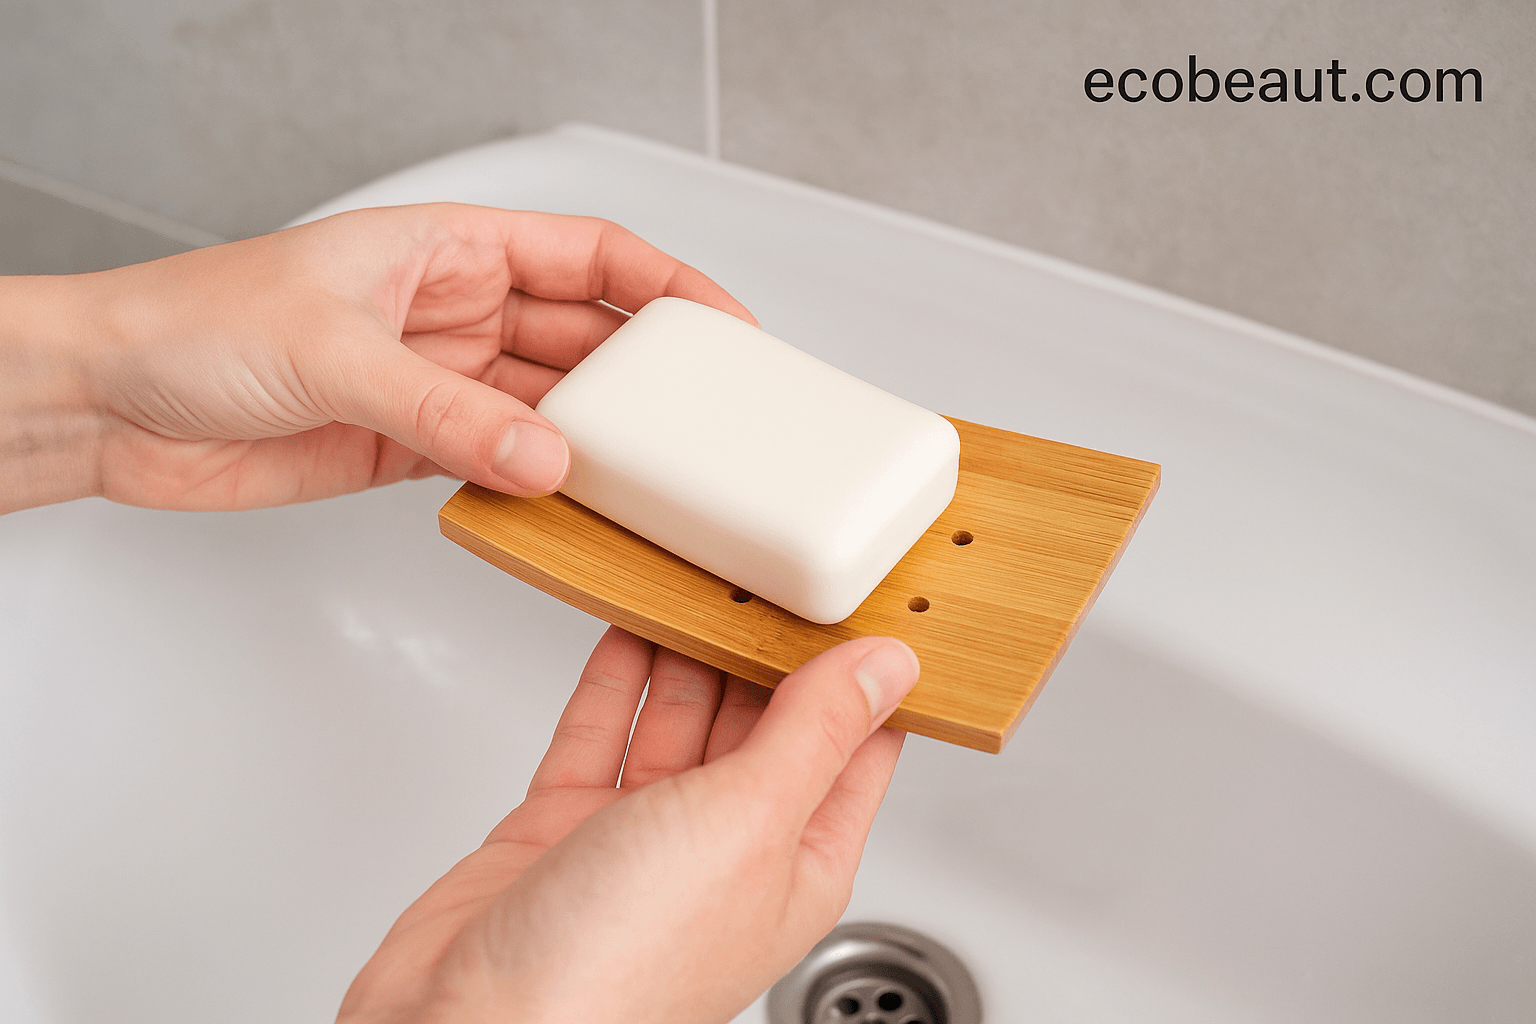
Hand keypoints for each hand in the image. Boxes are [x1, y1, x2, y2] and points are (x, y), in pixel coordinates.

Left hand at [0, 204, 752, 512]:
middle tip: (701, 423)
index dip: (668, 286)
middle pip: (584, 339)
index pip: (590, 256)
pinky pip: (502, 465)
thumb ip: (446, 412)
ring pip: (549, 411)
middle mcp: (454, 312)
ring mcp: (438, 383)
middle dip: (645, 377)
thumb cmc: (193, 326)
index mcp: (448, 249)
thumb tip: (546, 459)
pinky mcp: (413, 448)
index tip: (725, 329)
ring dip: (595, 443)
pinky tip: (570, 508)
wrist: (110, 405)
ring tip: (648, 478)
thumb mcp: (334, 354)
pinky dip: (540, 488)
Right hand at [337, 627, 920, 1023]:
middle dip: (765, 643)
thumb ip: (814, 734)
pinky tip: (627, 621)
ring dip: (688, 647)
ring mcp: (640, 838)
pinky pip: (601, 730)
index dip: (860, 670)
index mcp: (797, 862)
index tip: (858, 593)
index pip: (853, 747)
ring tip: (699, 572)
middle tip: (764, 562)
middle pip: (762, 720)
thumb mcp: (749, 822)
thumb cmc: (617, 971)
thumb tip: (887, 667)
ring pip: (679, 716)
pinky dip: (614, 674)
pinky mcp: (564, 828)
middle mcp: (724, 850)